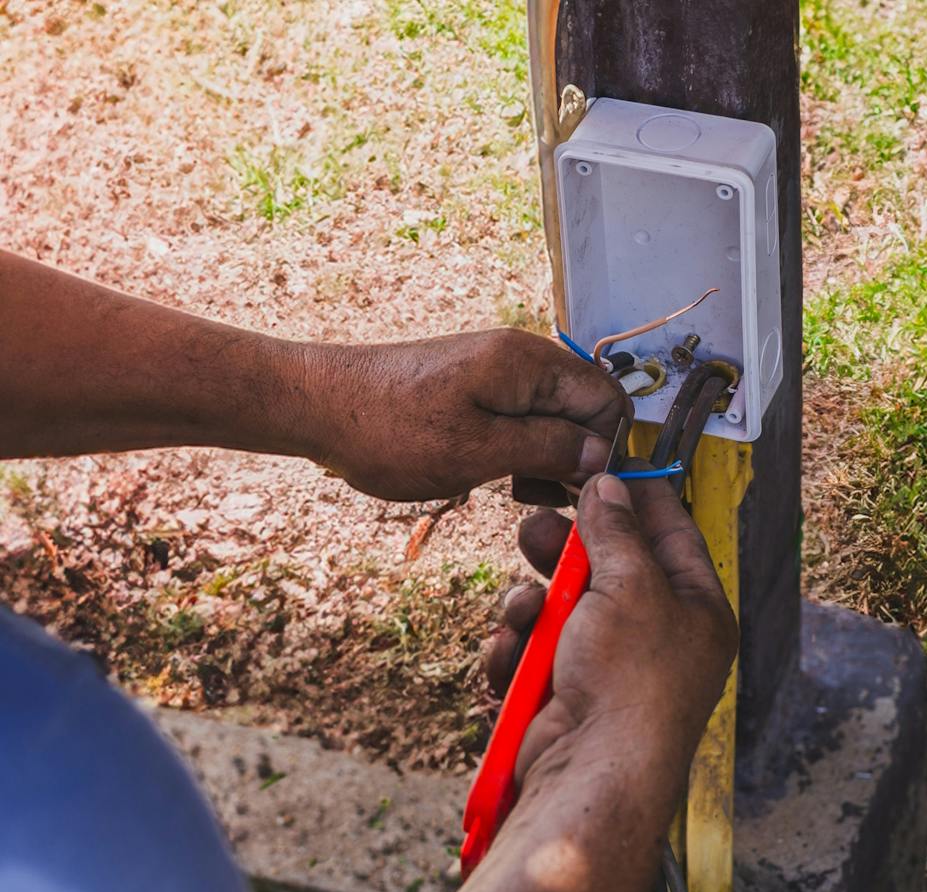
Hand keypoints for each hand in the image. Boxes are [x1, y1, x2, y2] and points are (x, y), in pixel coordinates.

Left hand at [296, 329, 627, 501]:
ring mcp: (499, 372)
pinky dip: (523, 452)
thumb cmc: (389, 429)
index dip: (610, 448)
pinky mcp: (477, 389)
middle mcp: (522, 358)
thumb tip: (605, 456)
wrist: (315, 405)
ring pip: (556, 419)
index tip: (586, 491)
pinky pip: (524, 420)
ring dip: (549, 460)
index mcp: (530, 363)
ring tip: (516, 490)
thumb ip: (550, 449)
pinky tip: (499, 477)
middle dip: (578, 457)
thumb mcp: (480, 451)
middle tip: (545, 496)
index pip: (609, 399)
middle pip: (586, 409)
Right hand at [483, 474, 735, 798]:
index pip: (673, 535)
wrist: (591, 771)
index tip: (606, 463)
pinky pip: (532, 656)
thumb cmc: (631, 680)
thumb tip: (609, 487)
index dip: (639, 497)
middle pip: (607, 571)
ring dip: (531, 608)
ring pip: (558, 612)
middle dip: (564, 552)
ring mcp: (609, 670)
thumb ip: (617, 532)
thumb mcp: (632, 586)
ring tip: (523, 612)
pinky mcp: (565, 697)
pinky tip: (512, 660)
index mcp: (696, 610)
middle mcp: (659, 638)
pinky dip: (516, 655)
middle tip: (533, 526)